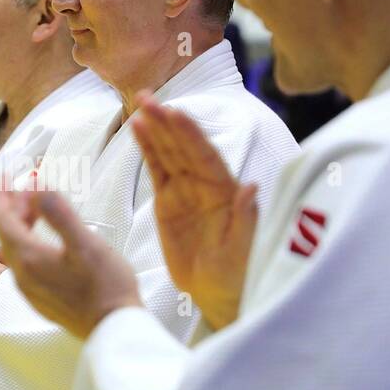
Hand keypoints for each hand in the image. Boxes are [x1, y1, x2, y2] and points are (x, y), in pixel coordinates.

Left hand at [0, 189, 141, 339]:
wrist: (113, 330)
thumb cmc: (106, 287)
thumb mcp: (85, 242)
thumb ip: (58, 212)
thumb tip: (35, 186)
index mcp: (28, 258)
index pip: (2, 219)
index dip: (1, 194)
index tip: (5, 174)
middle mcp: (22, 275)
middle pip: (6, 233)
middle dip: (13, 206)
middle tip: (26, 185)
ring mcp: (30, 289)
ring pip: (15, 248)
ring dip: (22, 223)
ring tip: (37, 206)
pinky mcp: (41, 298)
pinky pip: (25, 263)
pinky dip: (29, 242)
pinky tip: (46, 238)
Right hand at [132, 92, 256, 329]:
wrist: (218, 292)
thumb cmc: (235, 273)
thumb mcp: (242, 251)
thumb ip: (246, 219)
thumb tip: (251, 187)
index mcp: (225, 191)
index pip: (205, 156)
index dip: (190, 134)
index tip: (175, 113)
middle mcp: (205, 184)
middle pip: (184, 147)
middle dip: (167, 121)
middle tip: (148, 98)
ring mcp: (185, 190)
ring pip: (168, 152)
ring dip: (155, 126)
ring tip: (139, 103)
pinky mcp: (168, 200)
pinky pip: (156, 169)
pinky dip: (147, 148)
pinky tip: (138, 128)